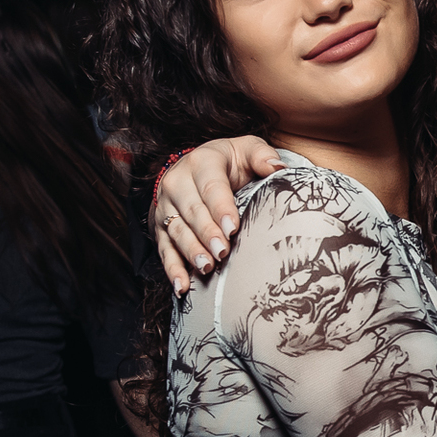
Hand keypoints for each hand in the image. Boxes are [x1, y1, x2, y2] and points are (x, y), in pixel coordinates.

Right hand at [151, 138, 280, 292]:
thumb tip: (277, 166)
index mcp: (201, 163)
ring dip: (191, 251)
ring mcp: (165, 206)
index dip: (221, 208)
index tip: (233, 227)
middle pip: (192, 211)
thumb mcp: (247, 149)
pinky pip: (164, 249)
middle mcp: (177, 183)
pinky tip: (182, 286)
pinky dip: (172, 269)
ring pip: (176, 231)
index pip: (211, 187)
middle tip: (223, 252)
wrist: (195, 165)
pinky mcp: (160, 227)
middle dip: (207, 234)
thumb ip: (262, 156)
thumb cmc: (228, 161)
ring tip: (206, 267)